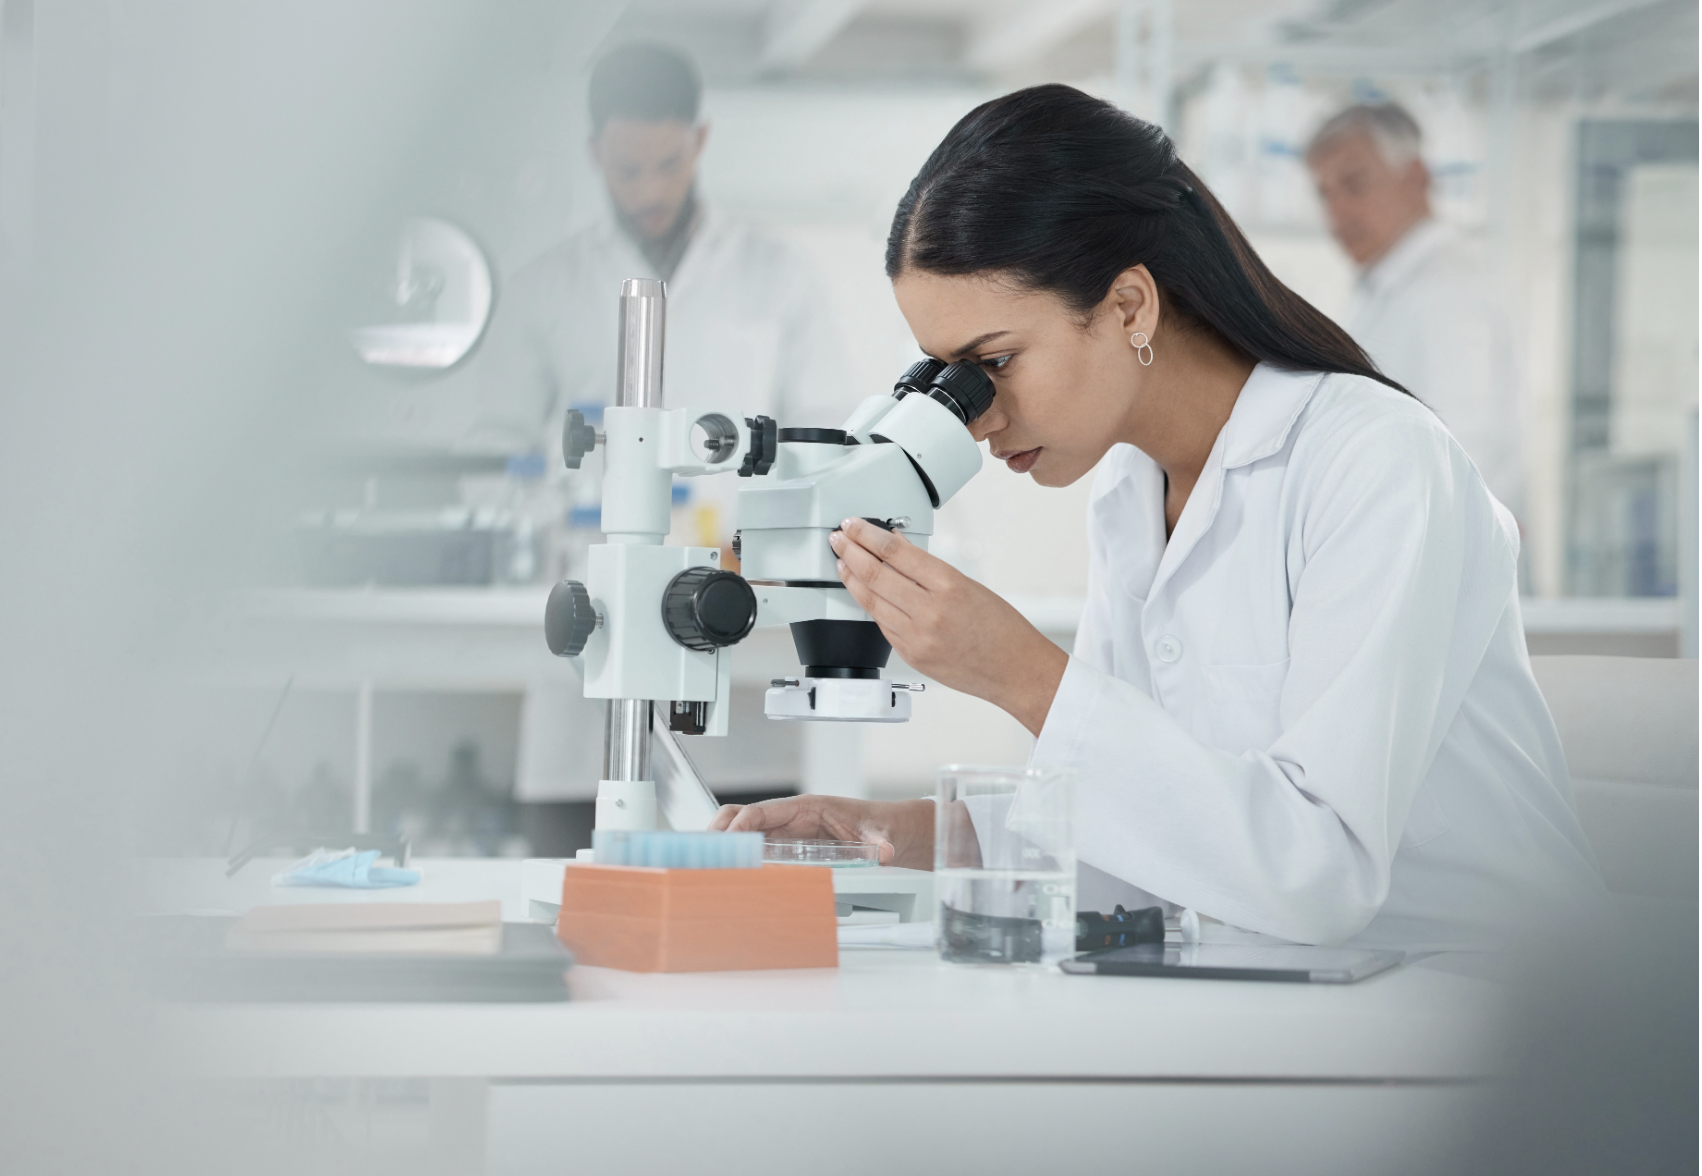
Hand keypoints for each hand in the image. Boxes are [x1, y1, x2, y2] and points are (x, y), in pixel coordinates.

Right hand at [709, 796, 934, 869]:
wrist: (889, 833)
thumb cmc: (880, 827)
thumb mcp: (882, 836)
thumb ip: (880, 843)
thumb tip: (885, 852)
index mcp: (807, 808)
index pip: (763, 811)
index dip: (742, 825)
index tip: (730, 841)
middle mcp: (791, 818)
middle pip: (744, 816)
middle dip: (721, 830)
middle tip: (704, 853)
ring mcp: (787, 832)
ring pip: (745, 833)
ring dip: (724, 845)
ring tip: (705, 865)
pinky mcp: (789, 847)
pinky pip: (756, 849)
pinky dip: (739, 858)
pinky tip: (727, 874)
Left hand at [828, 518, 1067, 735]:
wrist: (1016, 670)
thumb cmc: (1002, 628)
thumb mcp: (969, 585)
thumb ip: (928, 569)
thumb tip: (897, 547)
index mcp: (949, 586)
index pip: (895, 552)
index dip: (867, 535)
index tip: (855, 525)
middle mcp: (930, 611)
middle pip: (875, 574)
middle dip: (850, 551)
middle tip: (838, 538)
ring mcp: (918, 637)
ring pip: (871, 601)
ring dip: (851, 578)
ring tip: (841, 562)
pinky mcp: (911, 656)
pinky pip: (882, 625)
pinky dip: (869, 605)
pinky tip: (862, 593)